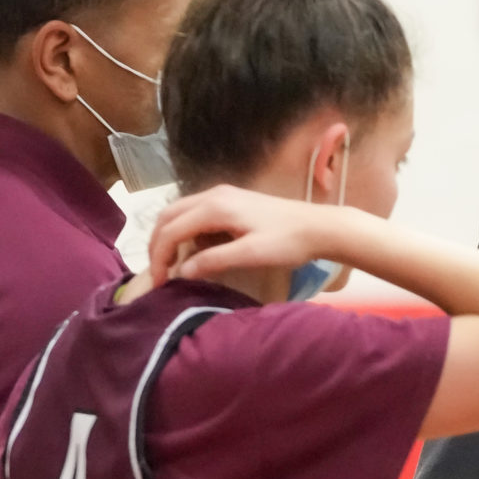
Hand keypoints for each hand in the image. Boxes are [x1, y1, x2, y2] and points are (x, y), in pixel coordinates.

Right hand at [149, 188, 354, 285]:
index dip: (159, 257)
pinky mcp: (232, 201)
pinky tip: (194, 251)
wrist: (320, 227)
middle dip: (157, 244)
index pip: (170, 230)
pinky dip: (186, 231)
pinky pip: (196, 213)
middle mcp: (214, 195)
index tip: (160, 283)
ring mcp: (223, 195)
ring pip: (180, 213)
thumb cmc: (289, 242)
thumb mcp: (251, 254)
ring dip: (170, 236)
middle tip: (158, 273)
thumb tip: (182, 271)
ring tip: (171, 264)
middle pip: (169, 216)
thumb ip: (215, 260)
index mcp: (215, 206)